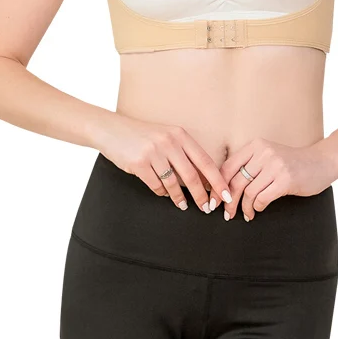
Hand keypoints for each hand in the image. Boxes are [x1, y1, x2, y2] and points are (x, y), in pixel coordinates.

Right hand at [97, 113, 233, 214]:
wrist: (112, 130)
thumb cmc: (143, 136)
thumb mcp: (166, 137)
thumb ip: (183, 154)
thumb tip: (203, 180)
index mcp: (180, 134)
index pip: (205, 161)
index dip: (217, 180)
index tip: (225, 194)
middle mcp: (169, 142)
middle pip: (192, 176)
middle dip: (201, 196)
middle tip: (207, 208)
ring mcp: (153, 152)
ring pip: (173, 183)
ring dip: (180, 198)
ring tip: (183, 205)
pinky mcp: (139, 163)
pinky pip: (156, 185)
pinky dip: (162, 193)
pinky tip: (164, 194)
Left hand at [217, 138, 334, 221]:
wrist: (321, 162)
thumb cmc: (291, 163)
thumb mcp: (268, 157)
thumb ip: (249, 165)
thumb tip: (224, 187)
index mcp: (256, 145)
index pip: (228, 166)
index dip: (218, 186)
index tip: (214, 200)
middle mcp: (264, 153)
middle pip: (236, 181)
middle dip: (228, 201)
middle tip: (226, 214)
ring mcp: (275, 165)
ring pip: (249, 192)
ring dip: (244, 208)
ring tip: (246, 215)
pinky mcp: (286, 180)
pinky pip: (263, 198)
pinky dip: (258, 207)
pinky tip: (258, 210)